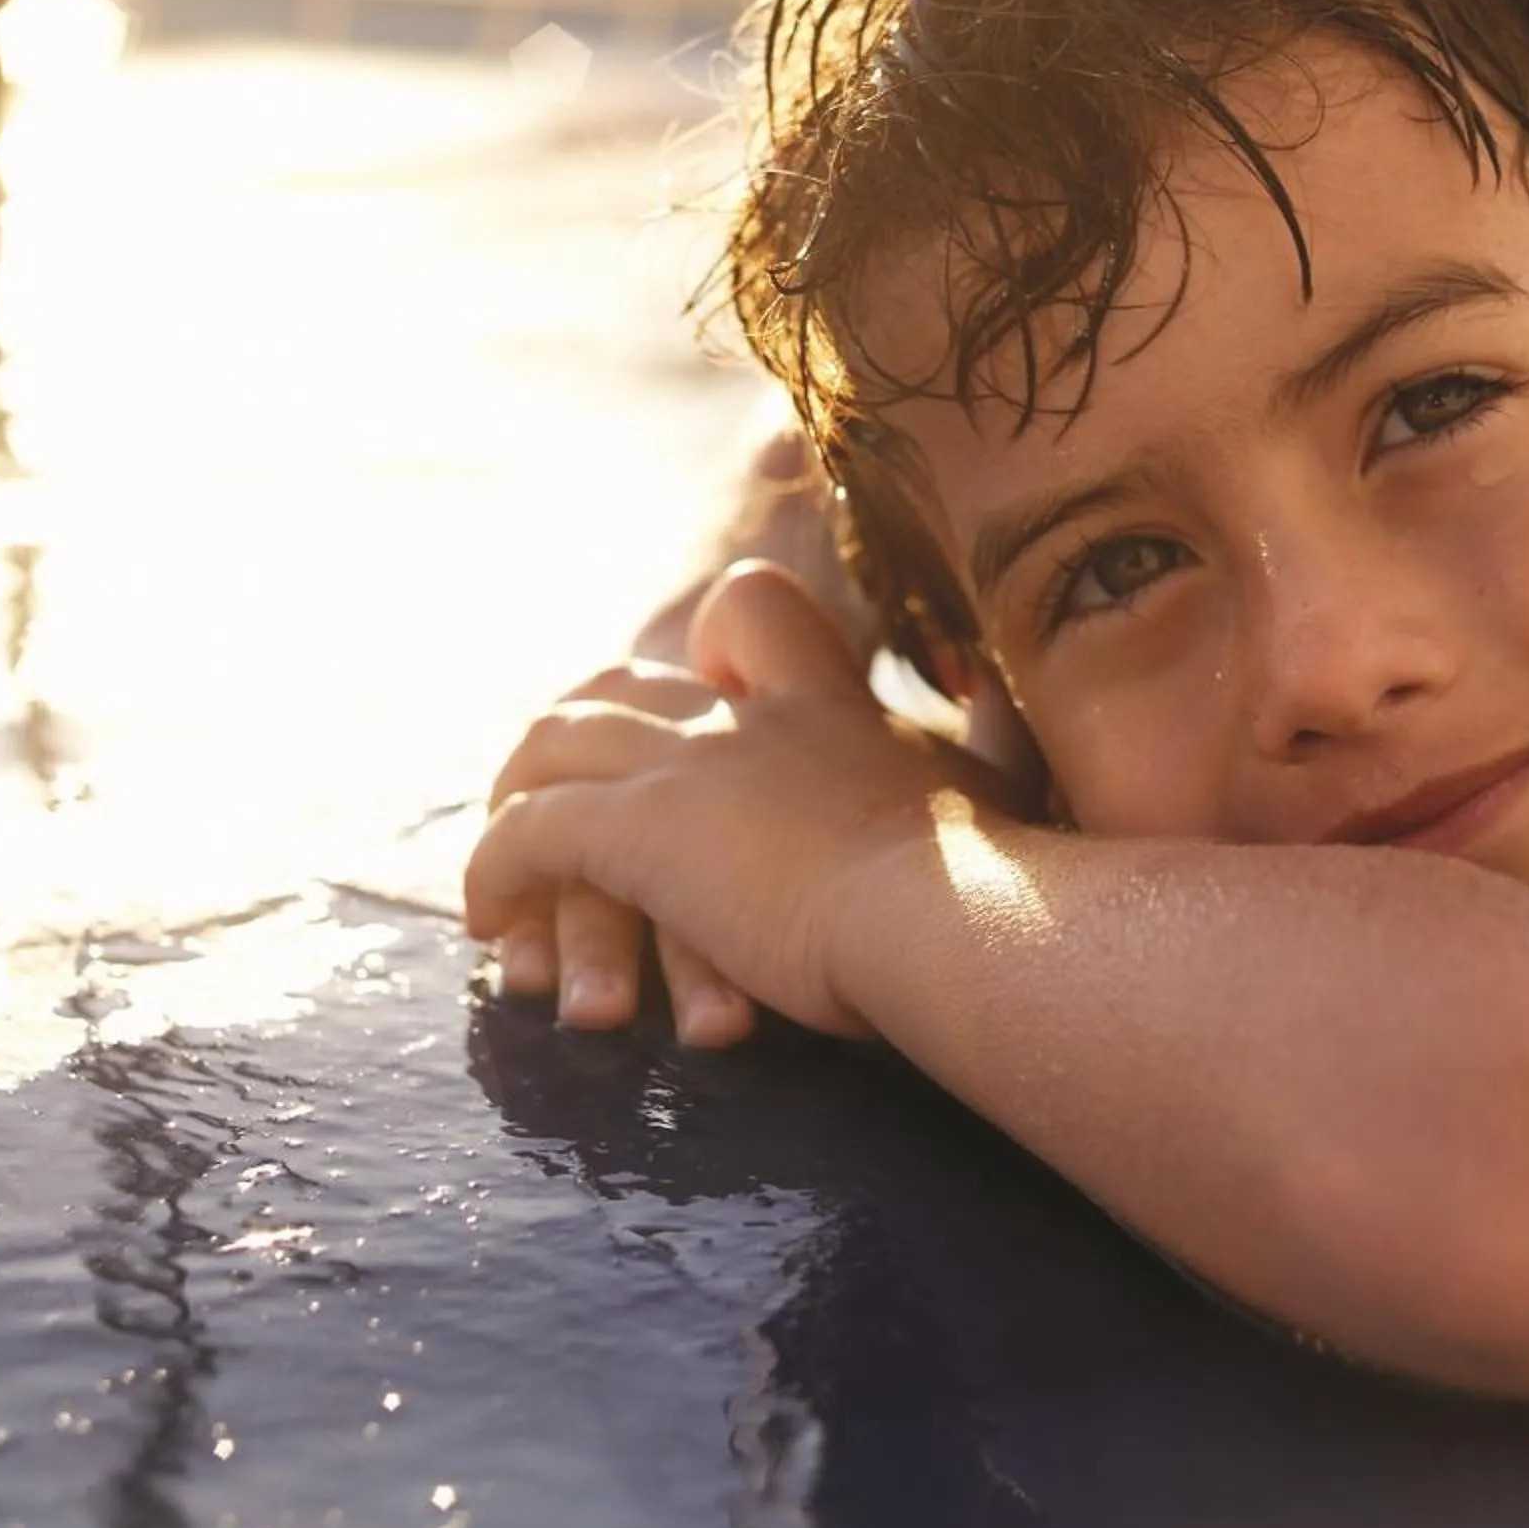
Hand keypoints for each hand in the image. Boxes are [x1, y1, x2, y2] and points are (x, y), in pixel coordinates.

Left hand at [471, 562, 1016, 1040]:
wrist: (957, 914)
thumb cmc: (1000, 869)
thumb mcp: (1010, 779)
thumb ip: (1005, 727)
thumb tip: (1037, 686)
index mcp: (822, 704)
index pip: (743, 609)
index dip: (704, 648)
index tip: (697, 697)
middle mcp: (739, 720)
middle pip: (613, 685)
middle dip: (567, 735)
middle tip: (546, 796)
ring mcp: (681, 770)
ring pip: (547, 748)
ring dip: (510, 800)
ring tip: (500, 865)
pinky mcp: (636, 835)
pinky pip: (524, 834)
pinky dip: (493, 871)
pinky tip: (490, 918)